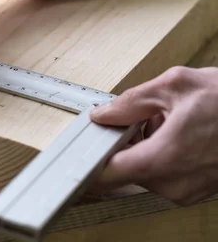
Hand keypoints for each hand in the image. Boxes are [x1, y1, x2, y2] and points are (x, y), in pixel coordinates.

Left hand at [90, 66, 217, 204]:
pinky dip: (162, 155)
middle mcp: (175, 184)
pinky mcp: (198, 190)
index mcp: (164, 159)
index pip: (108, 174)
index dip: (88, 162)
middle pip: (125, 170)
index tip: (78, 151)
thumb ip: (130, 102)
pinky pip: (165, 175)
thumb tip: (102, 114)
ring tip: (169, 122)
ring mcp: (188, 191)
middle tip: (136, 118)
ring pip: (145, 172)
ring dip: (144, 148)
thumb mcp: (175, 86)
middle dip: (123, 144)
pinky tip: (180, 133)